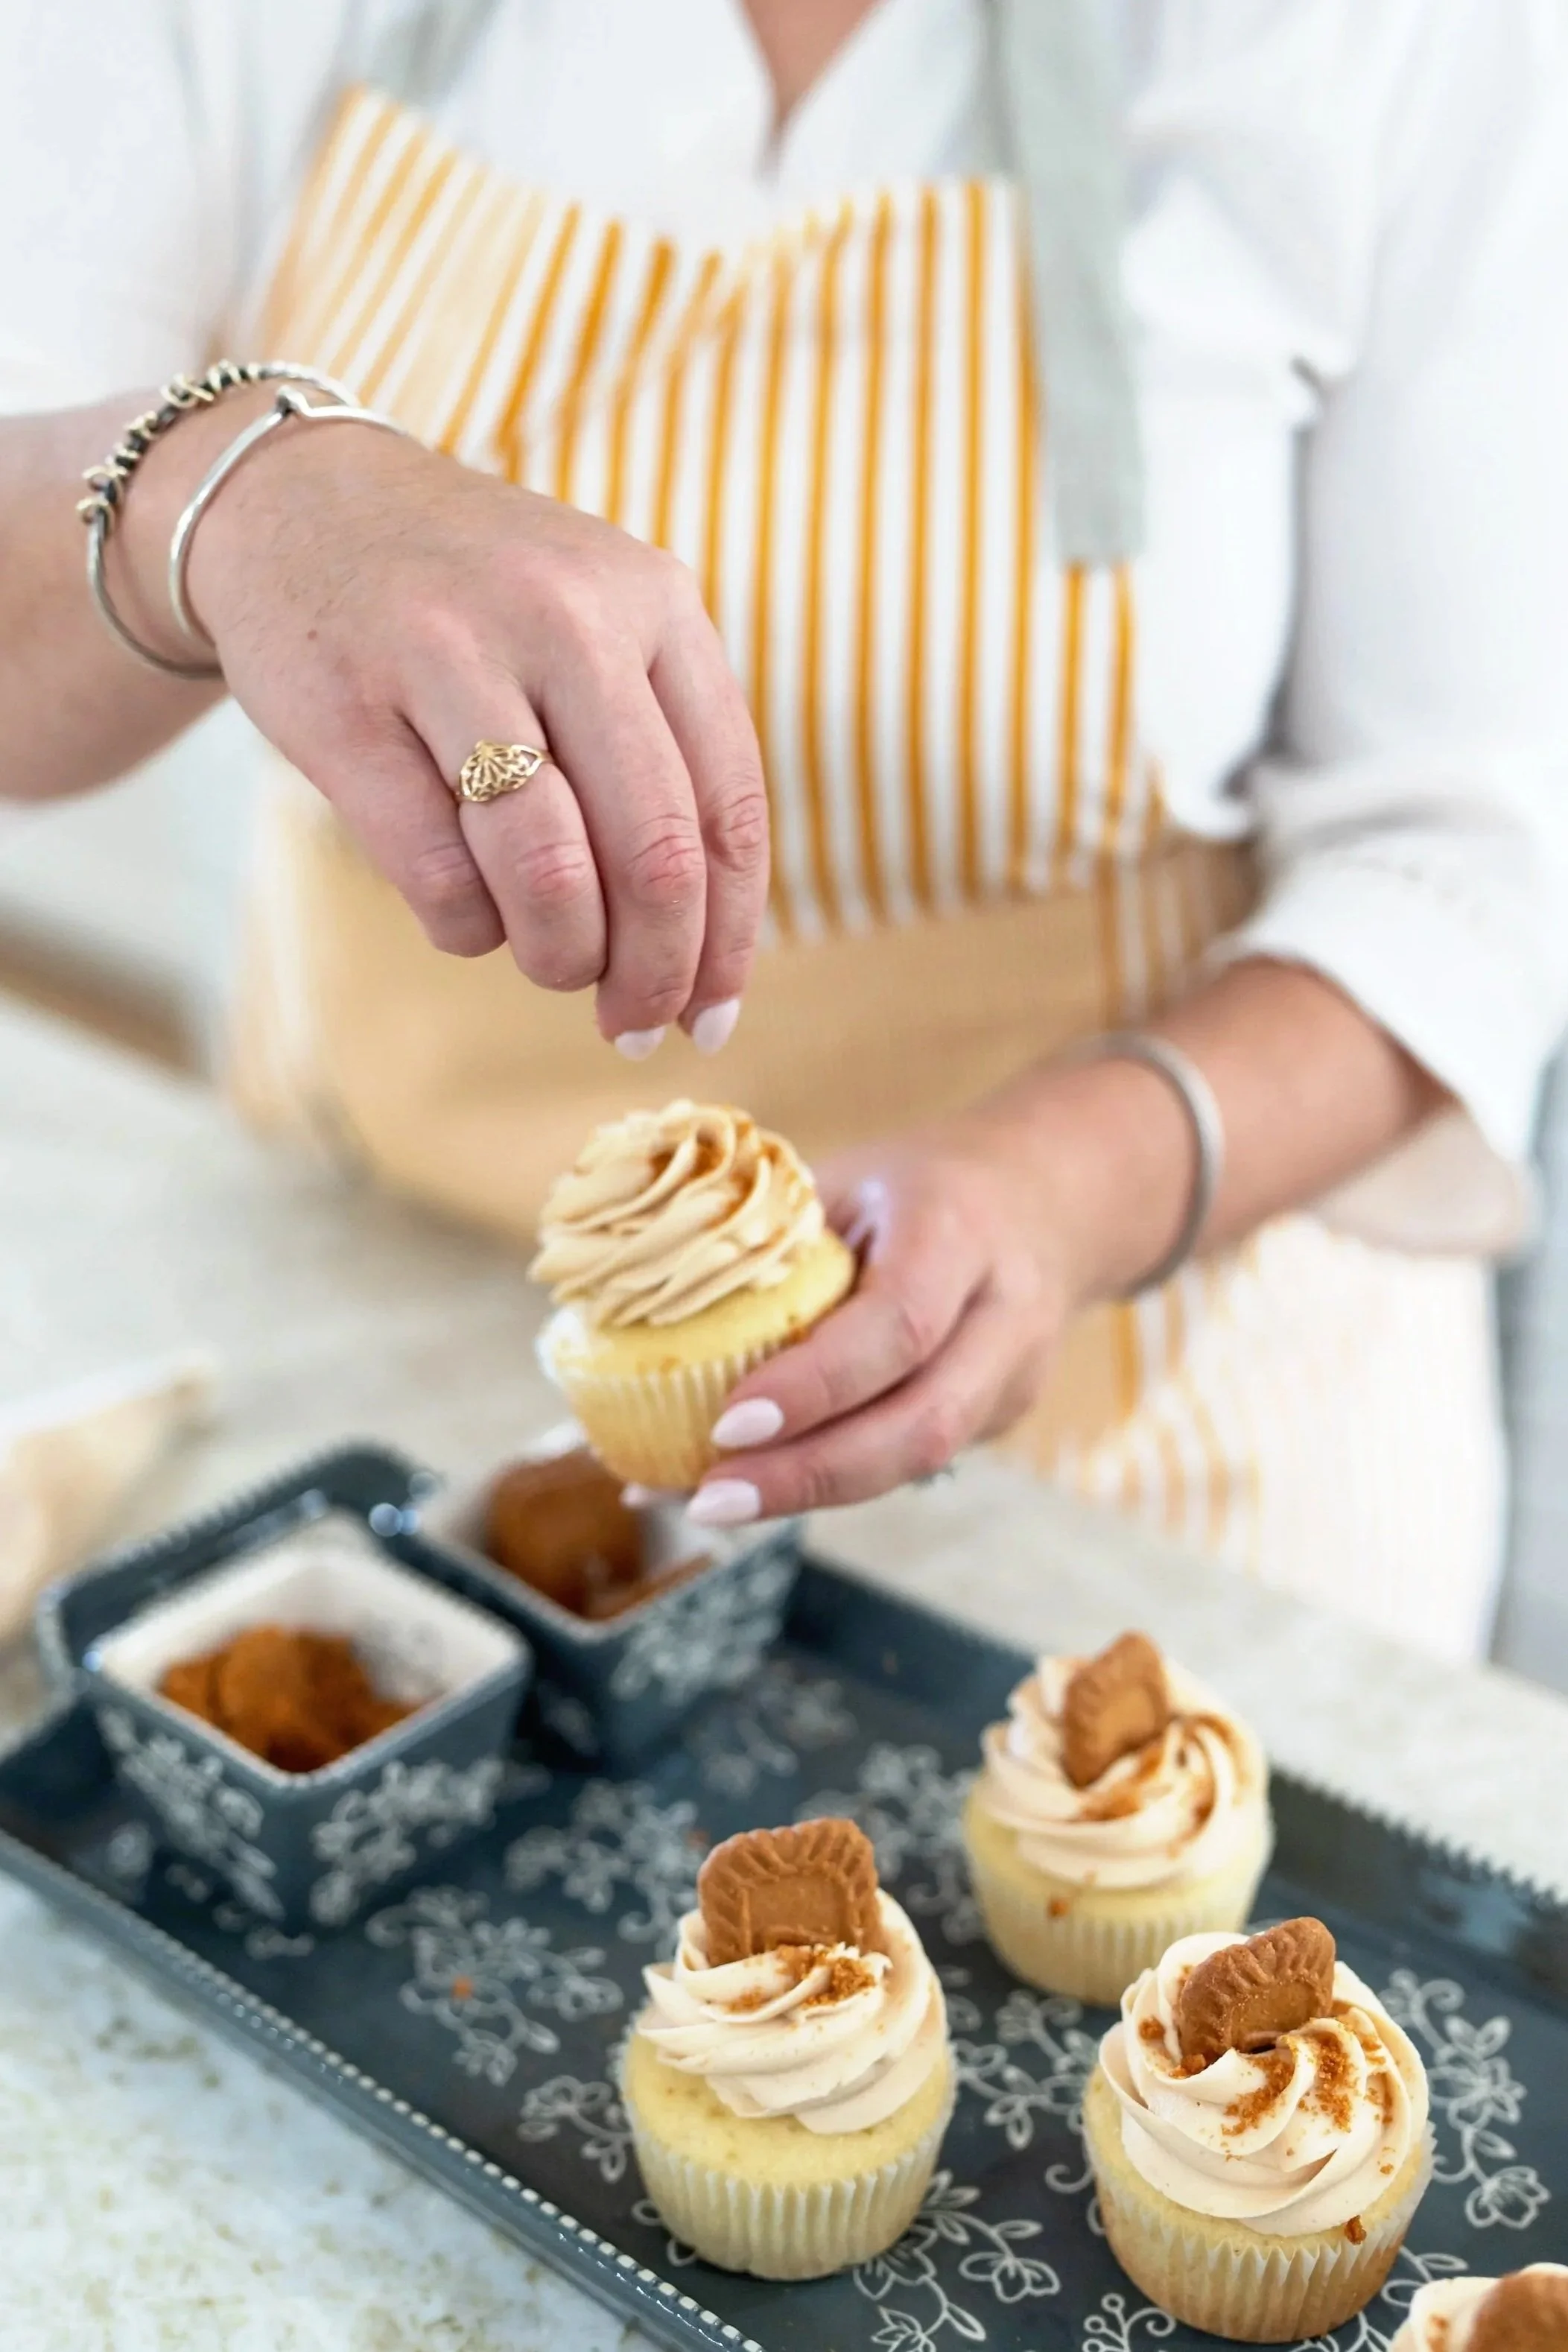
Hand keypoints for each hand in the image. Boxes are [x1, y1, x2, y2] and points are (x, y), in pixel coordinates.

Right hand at [180, 413, 769, 1050]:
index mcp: (656, 604)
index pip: (728, 807)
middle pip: (655, 854)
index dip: (728, 938)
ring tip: (550, 965)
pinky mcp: (351, 710)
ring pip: (551, 876)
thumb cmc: (477, 611)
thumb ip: (662, 764)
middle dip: (653, 973)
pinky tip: (467, 912)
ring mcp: (452, 655)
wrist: (294, 502)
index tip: (711, 1019)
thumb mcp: (597, 633)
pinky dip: (468, 930)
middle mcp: (567, 617)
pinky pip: (442, 879)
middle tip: (631, 1026)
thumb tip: (705, 971)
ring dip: (560, 959)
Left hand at [676, 1052, 1207, 1523]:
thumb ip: (771, 1239)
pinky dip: (826, 1481)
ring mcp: (1014, 1378)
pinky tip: (749, 1487)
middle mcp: (1004, 1314)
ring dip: (811, 1494)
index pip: (898, 1326)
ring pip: (921, 1461)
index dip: (814, 1385)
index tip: (726, 1424)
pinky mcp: (1000, 1419)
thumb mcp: (852, 1179)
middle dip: (809, 1474)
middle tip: (707, 1499)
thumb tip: (630, 1312)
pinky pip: (909, 1461)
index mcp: (960, 1231)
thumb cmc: (921, 1185)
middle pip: (922, 1424)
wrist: (1054, 1198)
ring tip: (710, 1503)